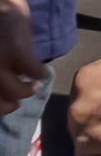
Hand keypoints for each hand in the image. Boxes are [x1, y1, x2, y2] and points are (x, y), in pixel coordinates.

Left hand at [0, 0, 46, 115]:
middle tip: (19, 96)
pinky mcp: (17, 50)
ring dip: (28, 90)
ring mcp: (0, 60)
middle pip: (0, 104)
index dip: (0, 106)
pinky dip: (41, 74)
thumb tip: (4, 86)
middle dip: (11, 104)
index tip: (7, 102)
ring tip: (33, 85)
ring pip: (17, 92)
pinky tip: (42, 72)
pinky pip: (35, 72)